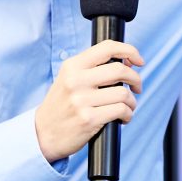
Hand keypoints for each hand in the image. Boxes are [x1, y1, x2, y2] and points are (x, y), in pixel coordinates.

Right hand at [34, 40, 144, 161]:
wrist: (42, 133)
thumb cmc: (61, 105)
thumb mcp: (69, 79)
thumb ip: (92, 69)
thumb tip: (127, 63)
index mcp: (73, 66)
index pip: (107, 48)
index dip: (129, 50)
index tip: (138, 61)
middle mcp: (76, 80)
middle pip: (120, 70)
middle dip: (135, 79)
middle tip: (136, 87)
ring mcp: (81, 100)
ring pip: (123, 93)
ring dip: (132, 102)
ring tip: (127, 107)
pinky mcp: (89, 119)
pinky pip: (121, 111)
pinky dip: (128, 114)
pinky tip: (123, 118)